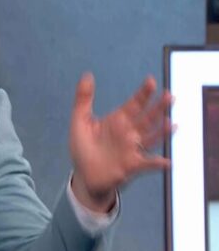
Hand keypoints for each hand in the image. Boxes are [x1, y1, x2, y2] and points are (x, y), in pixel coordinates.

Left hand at [69, 73, 173, 211]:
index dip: (143, 94)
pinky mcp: (132, 165)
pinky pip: (147, 164)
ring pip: (151, 137)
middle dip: (159, 108)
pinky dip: (156, 163)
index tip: (151, 81)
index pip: (134, 104)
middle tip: (170, 96)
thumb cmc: (83, 147)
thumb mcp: (80, 121)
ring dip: (162, 131)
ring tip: (171, 123)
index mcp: (118, 120)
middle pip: (147, 118)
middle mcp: (129, 133)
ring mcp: (132, 148)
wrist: (84, 175)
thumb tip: (87, 75)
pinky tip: (165, 161)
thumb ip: (83, 99)